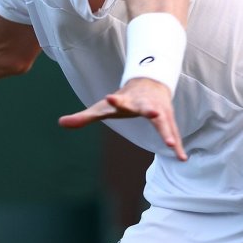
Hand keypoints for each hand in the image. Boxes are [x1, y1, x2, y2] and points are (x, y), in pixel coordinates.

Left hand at [58, 78, 186, 160]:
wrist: (148, 83)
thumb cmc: (123, 99)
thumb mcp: (103, 108)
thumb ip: (84, 117)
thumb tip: (60, 123)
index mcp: (127, 101)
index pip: (119, 100)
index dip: (115, 99)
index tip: (110, 97)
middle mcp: (145, 104)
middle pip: (147, 108)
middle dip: (150, 111)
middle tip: (153, 115)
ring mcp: (159, 111)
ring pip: (165, 122)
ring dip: (168, 132)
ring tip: (171, 145)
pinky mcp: (168, 120)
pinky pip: (173, 134)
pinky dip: (178, 146)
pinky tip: (182, 158)